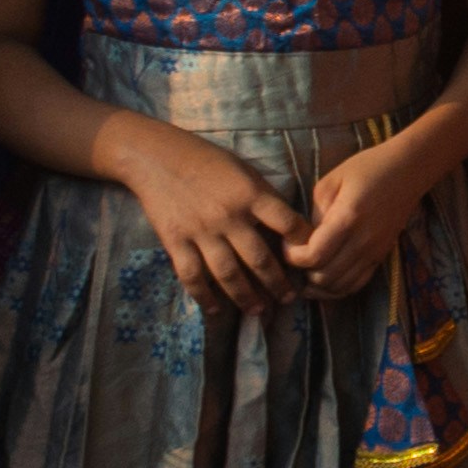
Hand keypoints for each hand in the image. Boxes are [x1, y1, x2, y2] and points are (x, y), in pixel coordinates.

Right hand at [113, 125, 306, 310]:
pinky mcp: (175, 241)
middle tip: (288, 298)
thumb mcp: (244, 170)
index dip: (303, 243)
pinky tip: (215, 309)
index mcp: (251, 194)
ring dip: (246, 296)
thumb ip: (264, 197)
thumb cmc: (205, 160)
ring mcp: (201, 231)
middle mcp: (228, 216)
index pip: (288, 224)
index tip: (311, 258)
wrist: (156, 157)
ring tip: (259, 310)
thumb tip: (288, 227)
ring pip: (228, 274)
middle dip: (277, 283)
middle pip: (260, 258)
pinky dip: (204, 296)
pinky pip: (192, 276)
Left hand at [286, 144, 426, 300]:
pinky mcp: (381, 257)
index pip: (314, 255)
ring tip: (306, 271)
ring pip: (340, 287)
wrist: (408, 170)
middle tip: (295, 257)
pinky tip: (325, 280)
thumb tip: (304, 239)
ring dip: (318, 284)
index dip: (292, 256)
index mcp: (347, 219)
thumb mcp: (330, 182)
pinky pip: (357, 284)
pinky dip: (338, 288)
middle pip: (325, 276)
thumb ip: (314, 213)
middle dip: (302, 272)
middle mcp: (363, 241)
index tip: (287, 244)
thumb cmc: (367, 169)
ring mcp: (375, 252)